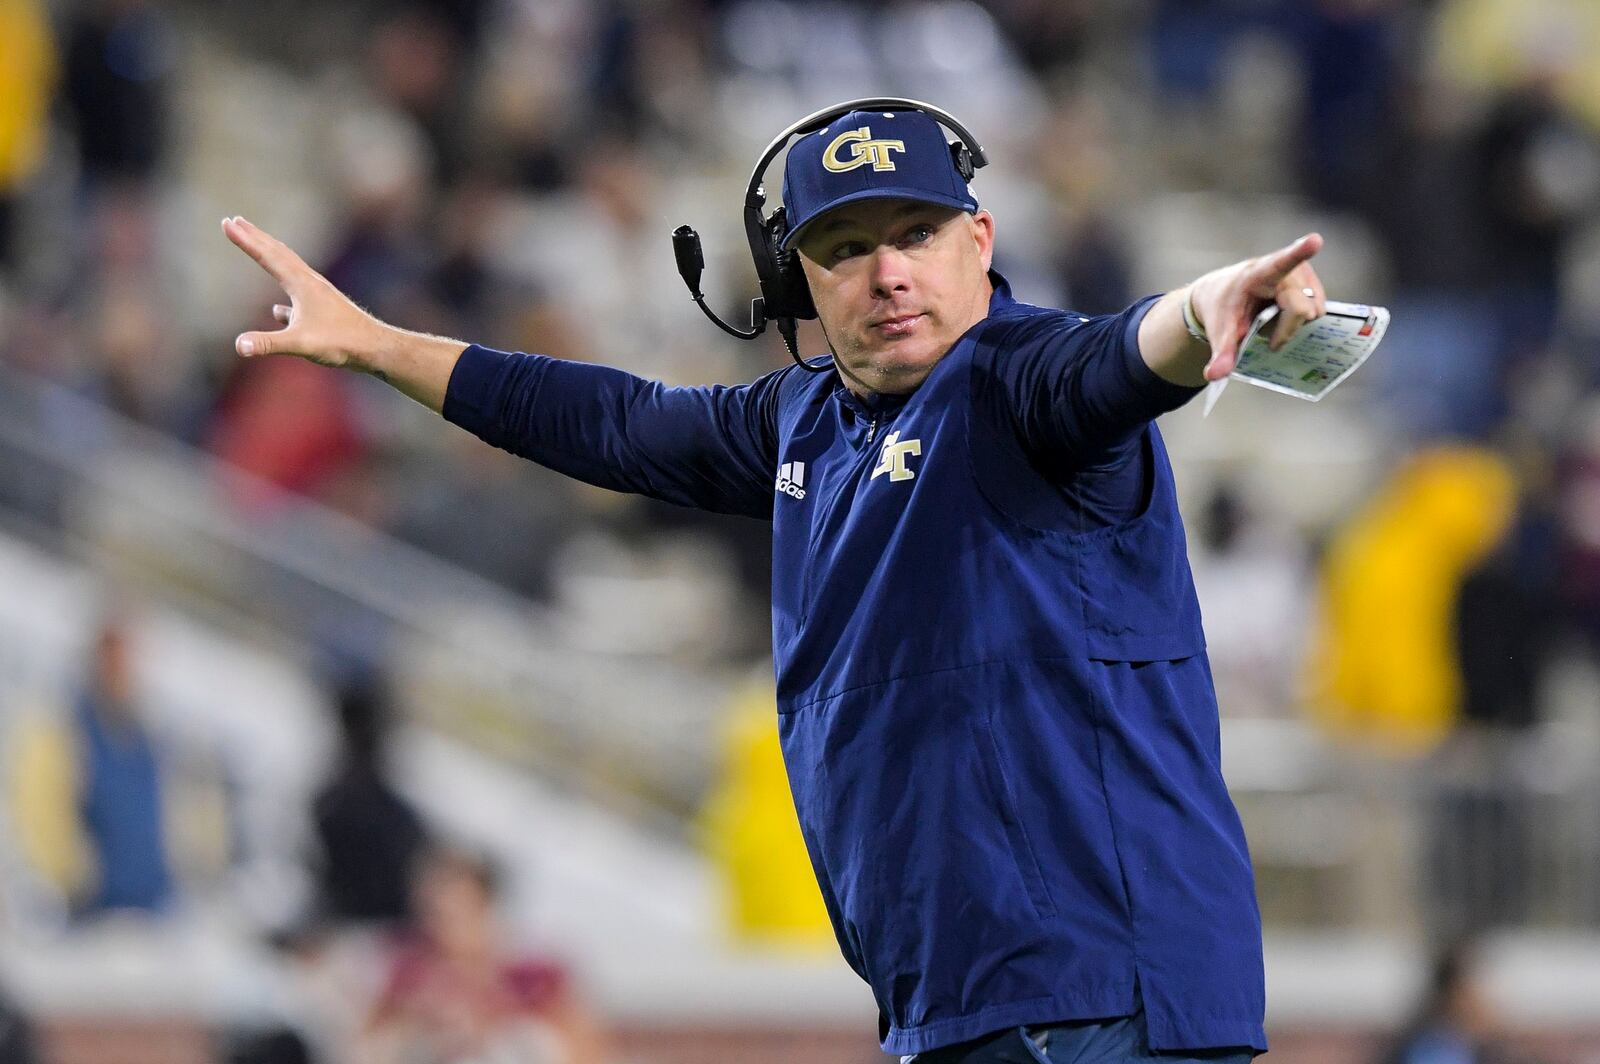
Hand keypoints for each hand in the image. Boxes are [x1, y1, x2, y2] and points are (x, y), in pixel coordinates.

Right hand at [221, 215, 386, 369]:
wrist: (376, 348)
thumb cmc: (343, 344)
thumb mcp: (301, 344)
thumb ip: (269, 344)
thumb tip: (240, 346)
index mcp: (302, 285)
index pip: (267, 256)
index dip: (245, 240)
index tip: (226, 222)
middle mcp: (311, 283)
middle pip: (278, 254)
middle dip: (255, 237)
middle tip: (235, 220)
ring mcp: (319, 296)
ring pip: (290, 270)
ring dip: (270, 257)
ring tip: (258, 249)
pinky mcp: (325, 311)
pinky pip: (299, 298)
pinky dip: (285, 298)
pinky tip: (279, 311)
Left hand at [1189, 232, 1325, 381]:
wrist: (1221, 293)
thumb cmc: (1221, 308)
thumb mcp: (1219, 332)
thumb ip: (1221, 353)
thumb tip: (1214, 376)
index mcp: (1260, 273)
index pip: (1283, 262)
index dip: (1300, 252)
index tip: (1315, 240)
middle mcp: (1287, 269)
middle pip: (1303, 310)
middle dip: (1286, 330)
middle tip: (1263, 330)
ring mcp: (1304, 274)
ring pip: (1315, 312)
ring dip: (1294, 324)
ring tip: (1272, 317)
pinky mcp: (1313, 281)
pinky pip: (1319, 310)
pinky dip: (1301, 320)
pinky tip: (1284, 317)